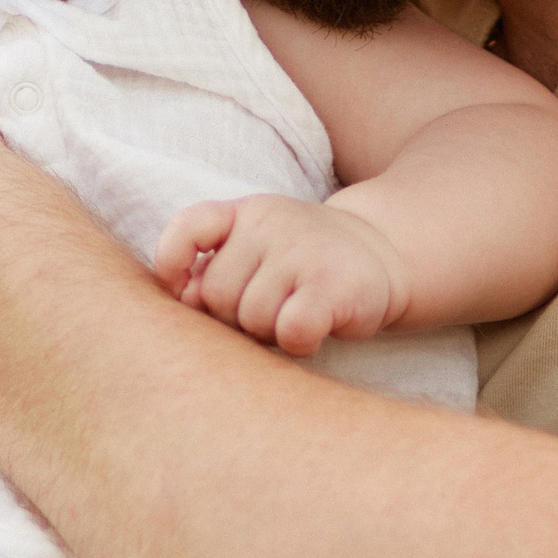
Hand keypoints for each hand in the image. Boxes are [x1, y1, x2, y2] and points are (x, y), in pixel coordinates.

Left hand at [152, 193, 409, 357]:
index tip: (183, 290)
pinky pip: (290, 331)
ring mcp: (302, 252)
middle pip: (216, 296)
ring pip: (252, 318)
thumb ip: (213, 269)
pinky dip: (298, 344)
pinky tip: (315, 331)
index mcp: (244, 214)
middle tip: (272, 309)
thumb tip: (184, 297)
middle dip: (236, 317)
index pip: (189, 228)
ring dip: (270, 333)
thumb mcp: (256, 248)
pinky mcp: (332, 285)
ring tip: (296, 314)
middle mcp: (271, 225)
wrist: (385, 253)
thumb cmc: (304, 264)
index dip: (172, 264)